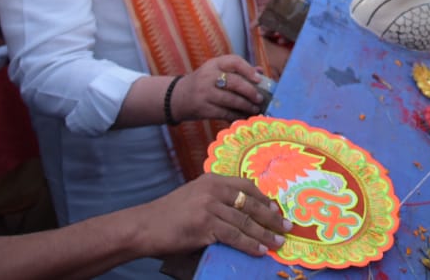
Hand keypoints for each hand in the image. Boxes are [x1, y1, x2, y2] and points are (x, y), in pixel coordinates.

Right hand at [132, 173, 289, 258]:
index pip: (246, 185)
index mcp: (212, 179)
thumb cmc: (167, 216)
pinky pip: (234, 236)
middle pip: (251, 203)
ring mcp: (209, 207)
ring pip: (245, 222)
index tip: (278, 209)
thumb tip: (242, 214)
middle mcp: (213, 189)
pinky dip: (249, 244)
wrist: (143, 226)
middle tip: (287, 226)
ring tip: (278, 242)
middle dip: (272, 217)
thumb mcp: (194, 197)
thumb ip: (216, 200)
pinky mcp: (205, 226)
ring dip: (265, 234)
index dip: (265, 198)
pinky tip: (260, 250)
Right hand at [173, 55, 264, 121]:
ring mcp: (204, 93)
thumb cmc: (203, 83)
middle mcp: (208, 76)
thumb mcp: (216, 71)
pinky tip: (244, 116)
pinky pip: (224, 113)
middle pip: (234, 82)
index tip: (258, 78)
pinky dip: (236, 116)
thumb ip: (237, 70)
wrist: (177, 97)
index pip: (234, 61)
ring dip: (246, 106)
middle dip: (250, 91)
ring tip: (255, 108)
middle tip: (260, 98)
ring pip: (230, 100)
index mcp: (214, 64)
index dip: (249, 70)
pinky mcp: (202, 109)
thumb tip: (261, 72)